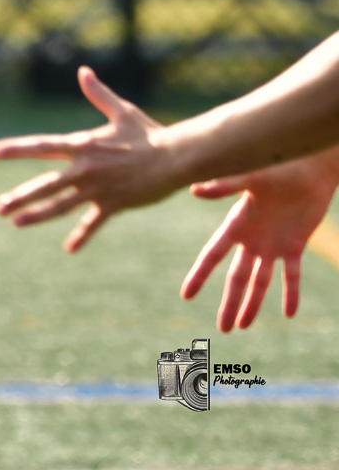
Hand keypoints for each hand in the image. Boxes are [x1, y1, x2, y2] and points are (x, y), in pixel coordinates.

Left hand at [0, 66, 181, 251]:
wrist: (176, 158)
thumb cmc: (149, 133)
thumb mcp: (121, 111)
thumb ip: (98, 94)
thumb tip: (83, 71)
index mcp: (82, 145)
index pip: (42, 146)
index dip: (17, 148)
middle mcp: (85, 168)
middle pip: (45, 184)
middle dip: (20, 197)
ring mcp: (97, 189)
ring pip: (61, 205)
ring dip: (37, 215)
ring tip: (16, 222)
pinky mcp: (113, 204)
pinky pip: (93, 223)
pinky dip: (81, 235)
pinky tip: (69, 248)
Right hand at [180, 157, 338, 331]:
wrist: (310, 167)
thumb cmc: (278, 167)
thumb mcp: (250, 177)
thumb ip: (224, 185)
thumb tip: (195, 190)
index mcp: (236, 224)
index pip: (213, 256)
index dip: (200, 276)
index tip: (186, 296)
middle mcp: (251, 239)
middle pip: (236, 278)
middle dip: (228, 303)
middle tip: (222, 329)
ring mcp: (272, 244)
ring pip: (260, 282)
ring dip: (253, 304)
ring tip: (243, 327)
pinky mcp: (295, 245)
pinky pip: (292, 275)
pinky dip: (291, 293)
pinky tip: (289, 313)